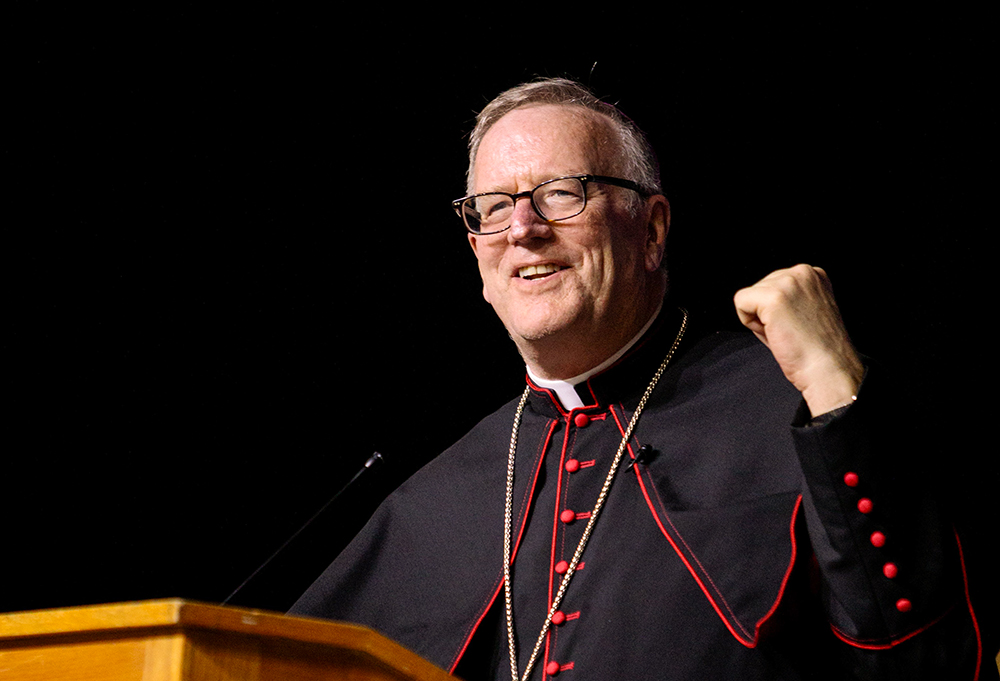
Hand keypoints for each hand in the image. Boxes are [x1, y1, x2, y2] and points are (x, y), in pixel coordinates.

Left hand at [734, 265, 864, 416]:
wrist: (828, 370)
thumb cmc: (816, 350)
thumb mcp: (805, 310)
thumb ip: (787, 297)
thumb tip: (756, 298)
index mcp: (813, 274)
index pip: (772, 285)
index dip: (777, 311)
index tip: (797, 324)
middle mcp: (802, 272)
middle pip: (759, 288)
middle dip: (766, 313)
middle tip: (790, 331)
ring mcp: (788, 282)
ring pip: (748, 296)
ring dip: (760, 319)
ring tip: (785, 332)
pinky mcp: (773, 297)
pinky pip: (740, 303)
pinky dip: (749, 323)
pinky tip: (774, 332)